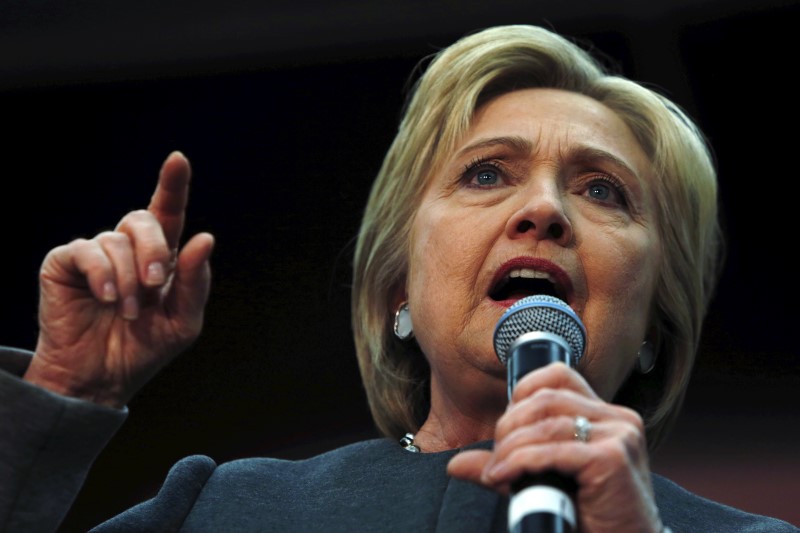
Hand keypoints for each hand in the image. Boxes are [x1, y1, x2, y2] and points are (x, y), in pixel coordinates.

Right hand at [23, 151, 214, 407]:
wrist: (102, 379)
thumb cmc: (144, 349)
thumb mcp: (183, 321)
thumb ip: (194, 282)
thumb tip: (203, 238)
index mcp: (159, 258)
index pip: (168, 213)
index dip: (173, 185)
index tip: (178, 160)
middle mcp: (127, 249)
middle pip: (143, 219)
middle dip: (154, 250)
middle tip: (154, 284)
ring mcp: (95, 254)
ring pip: (117, 241)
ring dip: (128, 280)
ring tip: (127, 312)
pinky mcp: (65, 263)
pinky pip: (87, 251)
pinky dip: (103, 275)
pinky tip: (106, 299)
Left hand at [447, 363, 663, 532]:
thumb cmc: (593, 519)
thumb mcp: (543, 484)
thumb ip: (506, 466)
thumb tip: (456, 464)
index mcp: (608, 416)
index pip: (557, 376)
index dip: (522, 394)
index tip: (505, 431)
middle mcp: (618, 419)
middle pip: (545, 399)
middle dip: (508, 426)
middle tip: (496, 459)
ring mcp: (620, 436)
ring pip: (546, 423)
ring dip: (510, 447)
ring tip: (496, 472)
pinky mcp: (613, 459)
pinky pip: (553, 450)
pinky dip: (519, 461)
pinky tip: (503, 476)